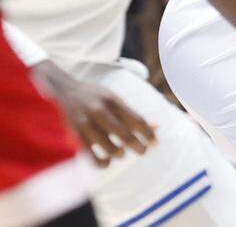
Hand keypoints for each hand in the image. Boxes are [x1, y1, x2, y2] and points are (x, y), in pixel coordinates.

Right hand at [35, 62, 155, 166]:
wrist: (62, 90)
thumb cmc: (94, 97)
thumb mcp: (114, 99)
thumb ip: (131, 113)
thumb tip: (156, 126)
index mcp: (113, 101)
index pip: (137, 119)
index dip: (149, 133)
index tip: (156, 143)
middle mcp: (100, 111)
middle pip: (125, 134)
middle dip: (138, 146)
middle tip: (143, 151)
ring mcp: (86, 124)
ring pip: (109, 147)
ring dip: (119, 153)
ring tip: (121, 153)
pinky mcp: (74, 135)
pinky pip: (91, 155)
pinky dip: (101, 162)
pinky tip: (105, 162)